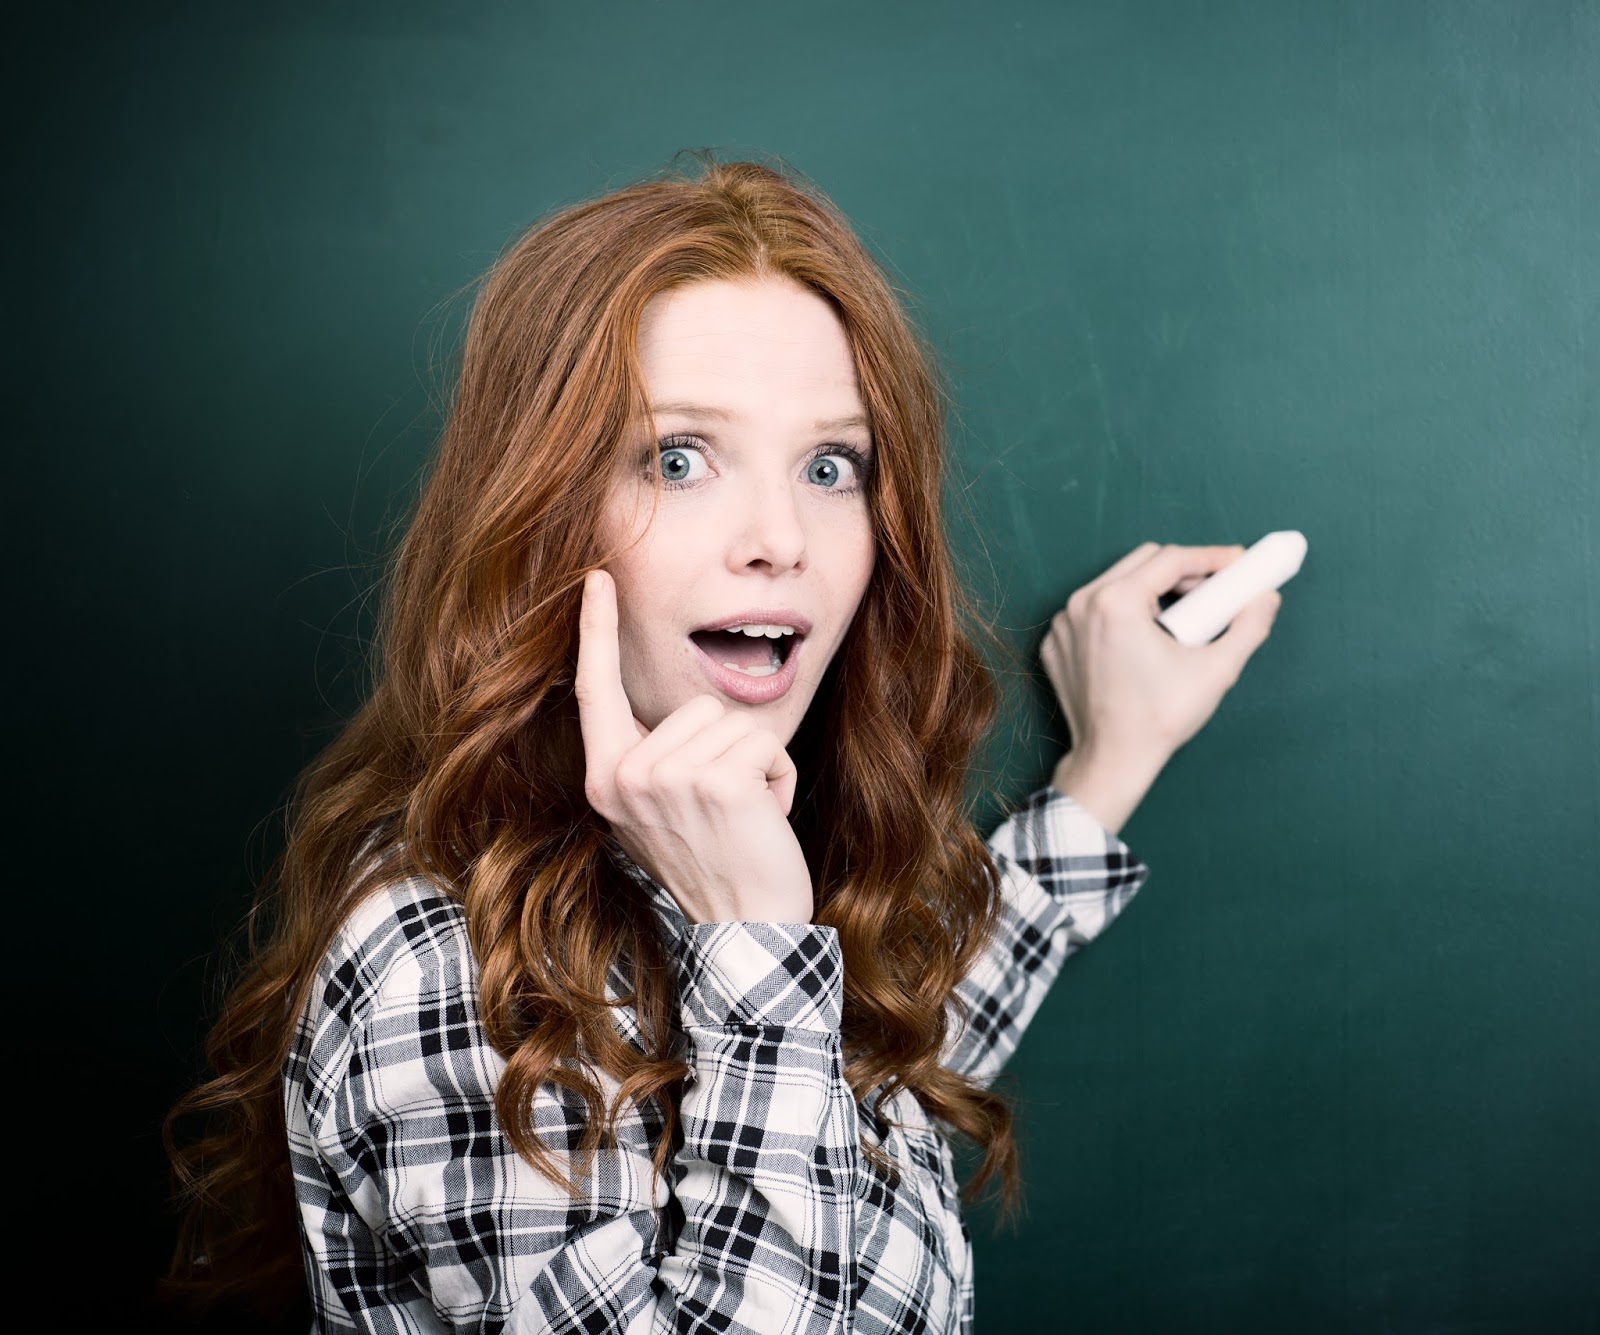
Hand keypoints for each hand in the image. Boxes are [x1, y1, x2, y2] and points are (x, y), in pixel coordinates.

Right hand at [575, 570, 814, 923]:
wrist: (744, 927)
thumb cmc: (715, 866)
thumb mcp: (660, 811)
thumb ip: (654, 760)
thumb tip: (677, 716)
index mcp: (605, 780)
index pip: (595, 691)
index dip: (595, 631)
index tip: (598, 578)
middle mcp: (626, 777)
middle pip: (694, 706)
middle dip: (727, 749)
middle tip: (724, 810)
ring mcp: (667, 779)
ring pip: (731, 721)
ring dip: (755, 765)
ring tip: (743, 816)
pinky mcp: (716, 782)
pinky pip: (763, 743)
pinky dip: (780, 776)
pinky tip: (765, 818)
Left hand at [1041, 542, 1281, 774]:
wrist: (1112, 760)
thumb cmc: (1158, 719)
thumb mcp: (1216, 671)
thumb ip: (1248, 627)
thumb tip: (1266, 599)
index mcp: (1116, 603)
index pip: (1171, 559)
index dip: (1211, 557)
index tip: (1237, 563)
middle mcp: (1082, 605)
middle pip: (1141, 562)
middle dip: (1182, 570)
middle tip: (1215, 589)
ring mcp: (1064, 624)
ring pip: (1116, 583)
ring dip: (1152, 591)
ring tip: (1183, 616)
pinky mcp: (1056, 642)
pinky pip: (1093, 611)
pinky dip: (1121, 614)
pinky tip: (1146, 636)